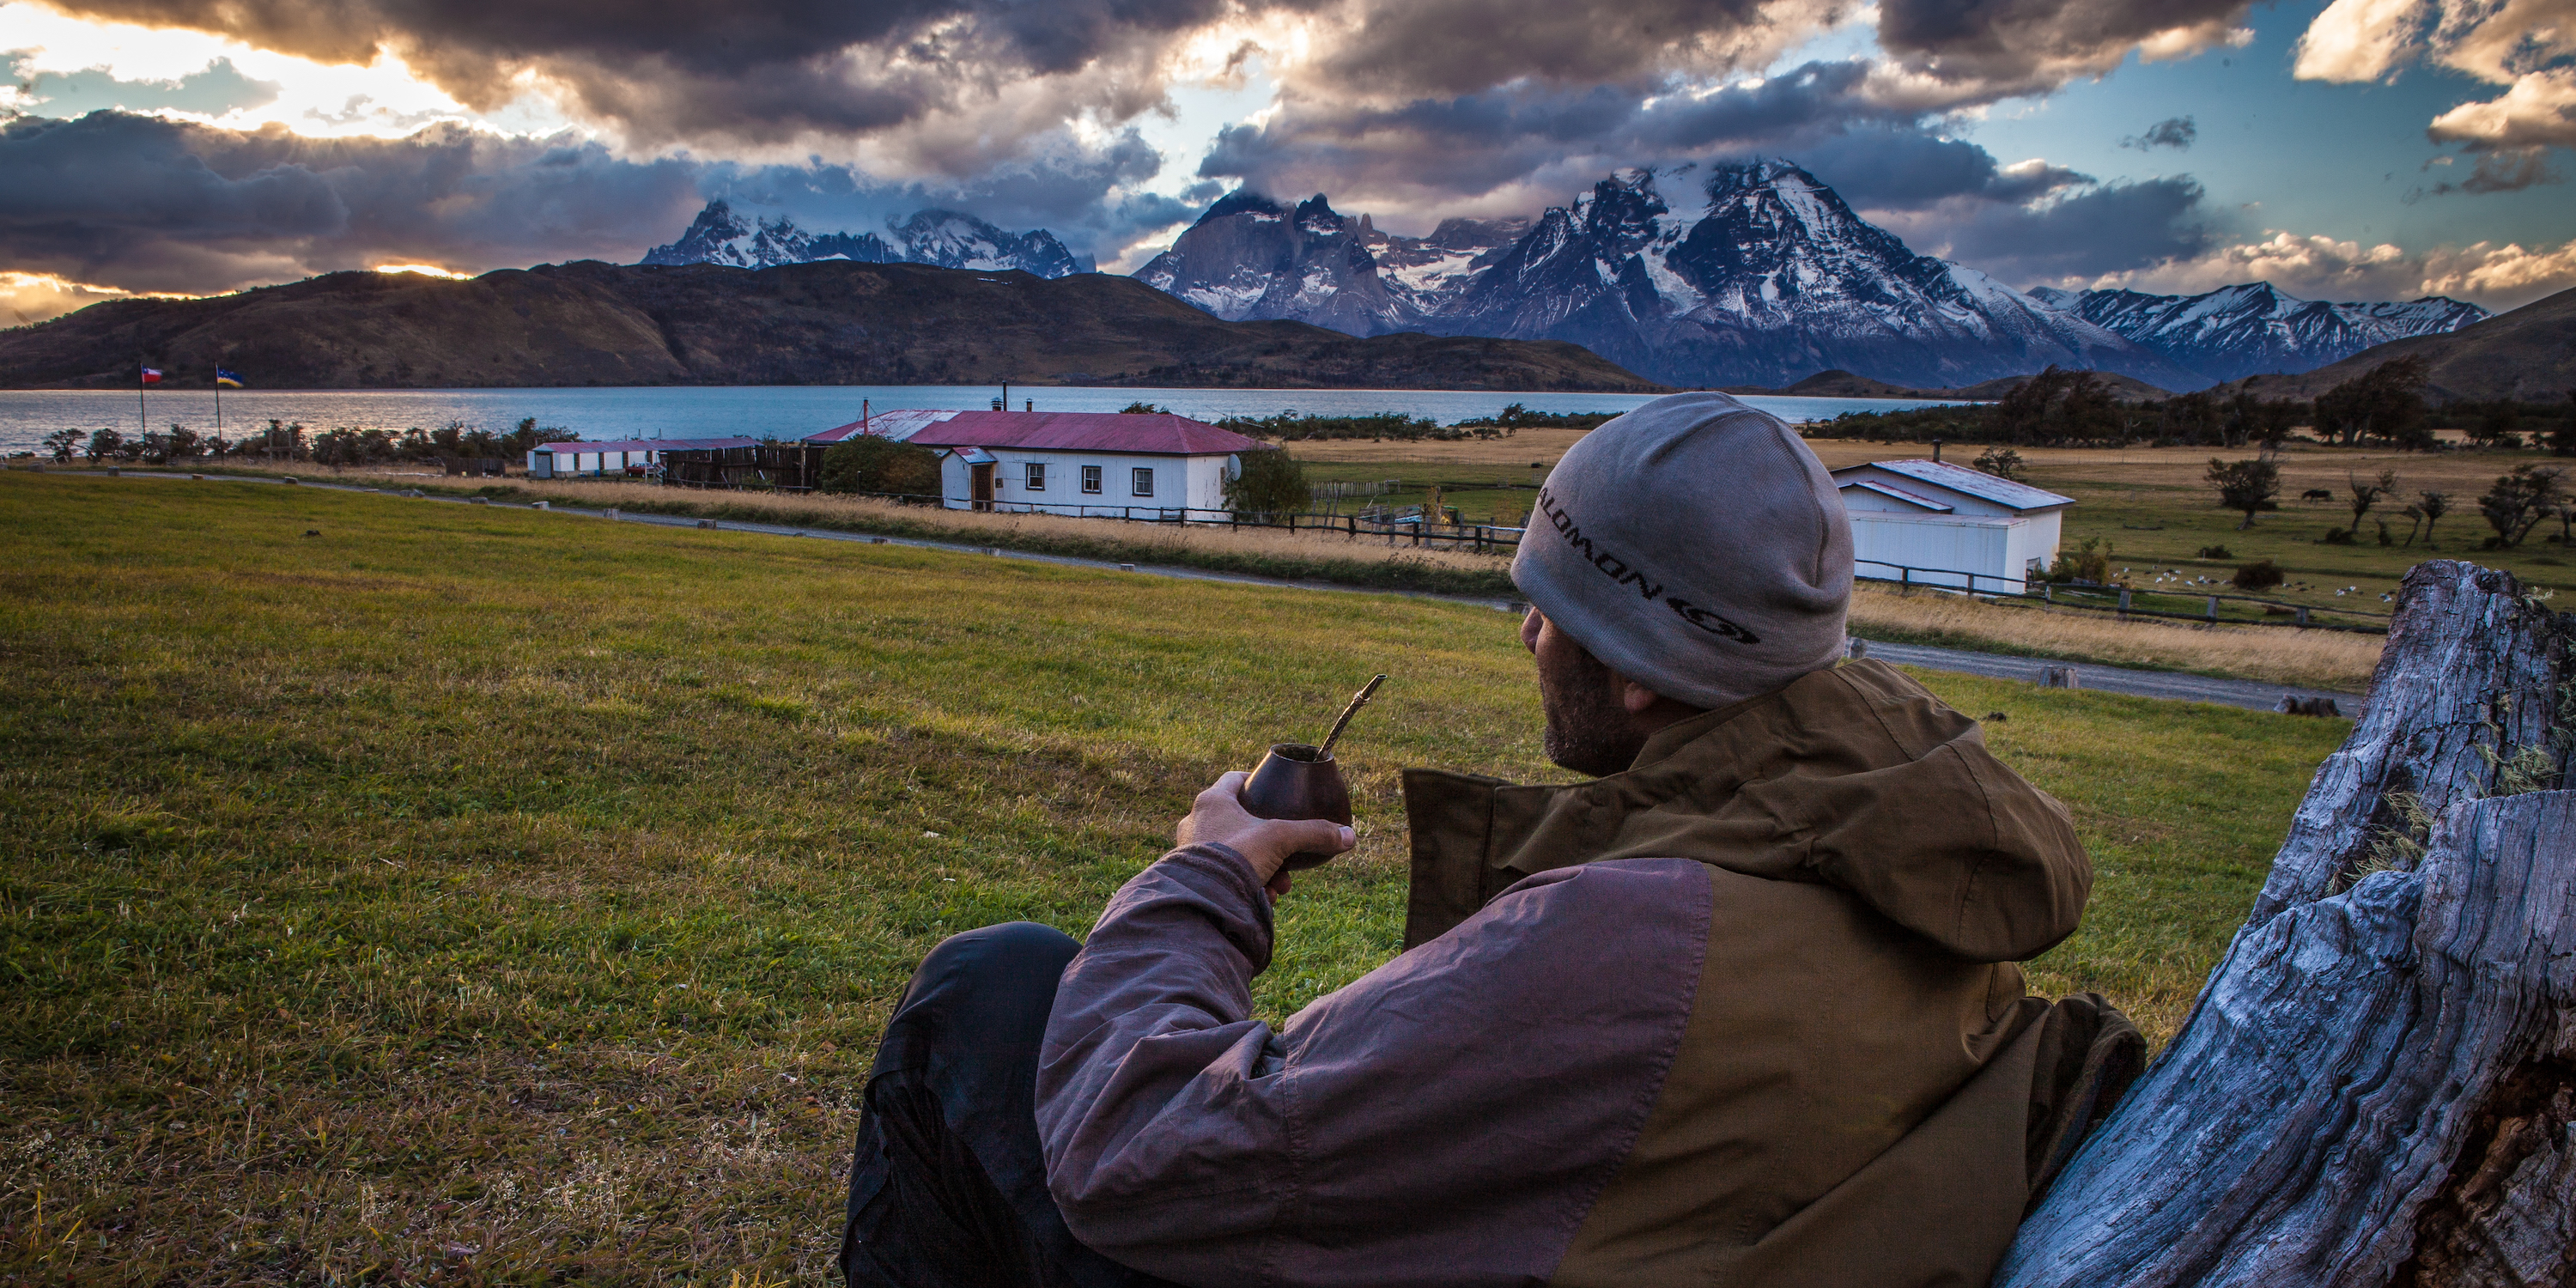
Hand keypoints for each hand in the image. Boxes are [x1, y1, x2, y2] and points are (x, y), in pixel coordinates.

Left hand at [1176, 771, 1355, 899]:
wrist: (1205, 900)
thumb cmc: (1237, 857)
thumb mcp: (1281, 839)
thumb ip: (1314, 833)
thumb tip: (1349, 836)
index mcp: (1212, 801)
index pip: (1234, 779)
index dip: (1255, 781)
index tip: (1273, 791)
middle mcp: (1196, 821)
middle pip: (1241, 822)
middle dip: (1270, 844)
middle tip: (1287, 859)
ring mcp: (1191, 849)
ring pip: (1237, 852)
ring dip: (1263, 867)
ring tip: (1279, 885)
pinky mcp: (1192, 874)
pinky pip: (1226, 873)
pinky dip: (1247, 883)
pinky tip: (1264, 897)